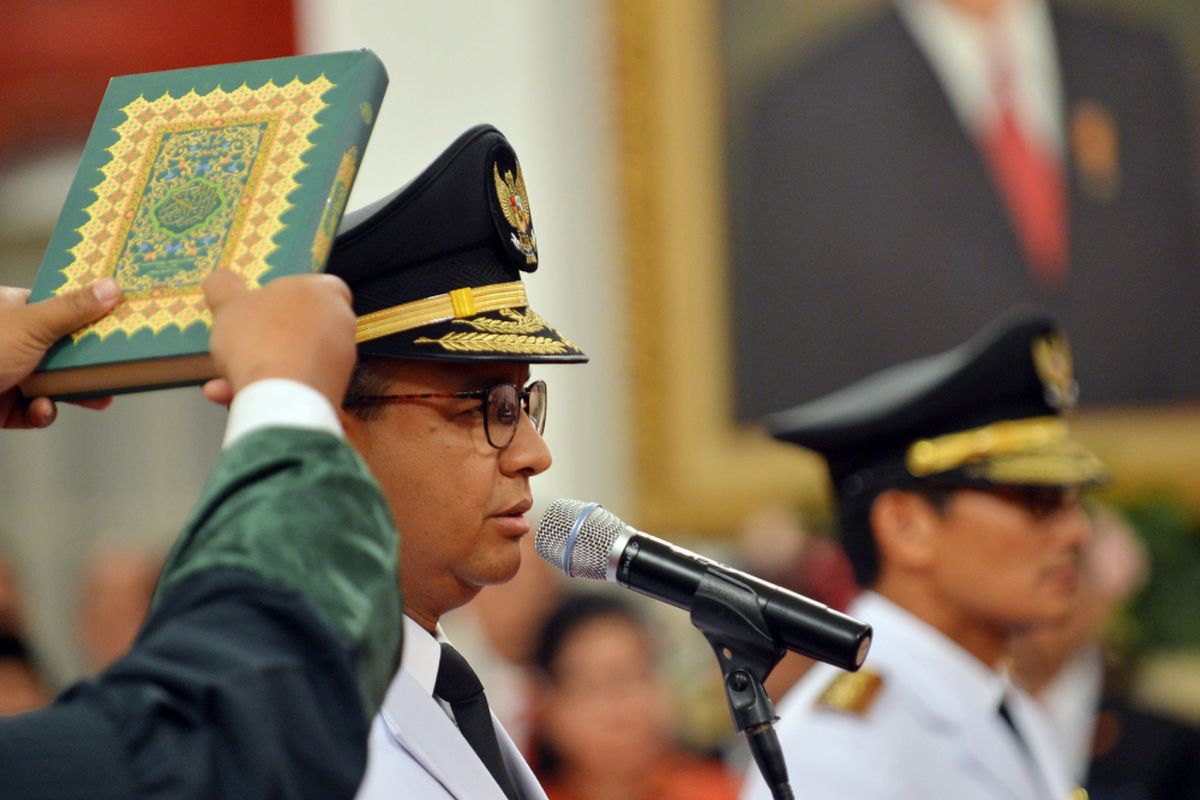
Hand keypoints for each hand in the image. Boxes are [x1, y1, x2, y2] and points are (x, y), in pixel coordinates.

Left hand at [0, 279, 120, 428]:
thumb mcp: (31, 325)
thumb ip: (73, 309)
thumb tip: (111, 286)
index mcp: (11, 309)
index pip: (59, 304)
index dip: (90, 313)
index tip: (119, 320)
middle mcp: (9, 339)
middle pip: (62, 347)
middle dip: (89, 361)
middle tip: (118, 367)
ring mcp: (6, 372)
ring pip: (52, 382)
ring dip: (72, 392)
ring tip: (97, 398)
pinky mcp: (1, 406)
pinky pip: (33, 410)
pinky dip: (42, 413)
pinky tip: (42, 410)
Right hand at [201, 271, 356, 407]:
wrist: (283, 398)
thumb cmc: (258, 338)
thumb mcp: (228, 305)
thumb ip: (223, 287)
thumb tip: (220, 279)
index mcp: (324, 292)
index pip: (319, 286)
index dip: (291, 296)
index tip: (264, 308)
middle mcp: (342, 324)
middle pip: (304, 325)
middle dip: (270, 337)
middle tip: (241, 345)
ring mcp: (343, 359)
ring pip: (297, 359)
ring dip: (262, 367)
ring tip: (224, 380)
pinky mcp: (336, 389)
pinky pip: (300, 384)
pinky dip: (271, 388)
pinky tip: (235, 396)